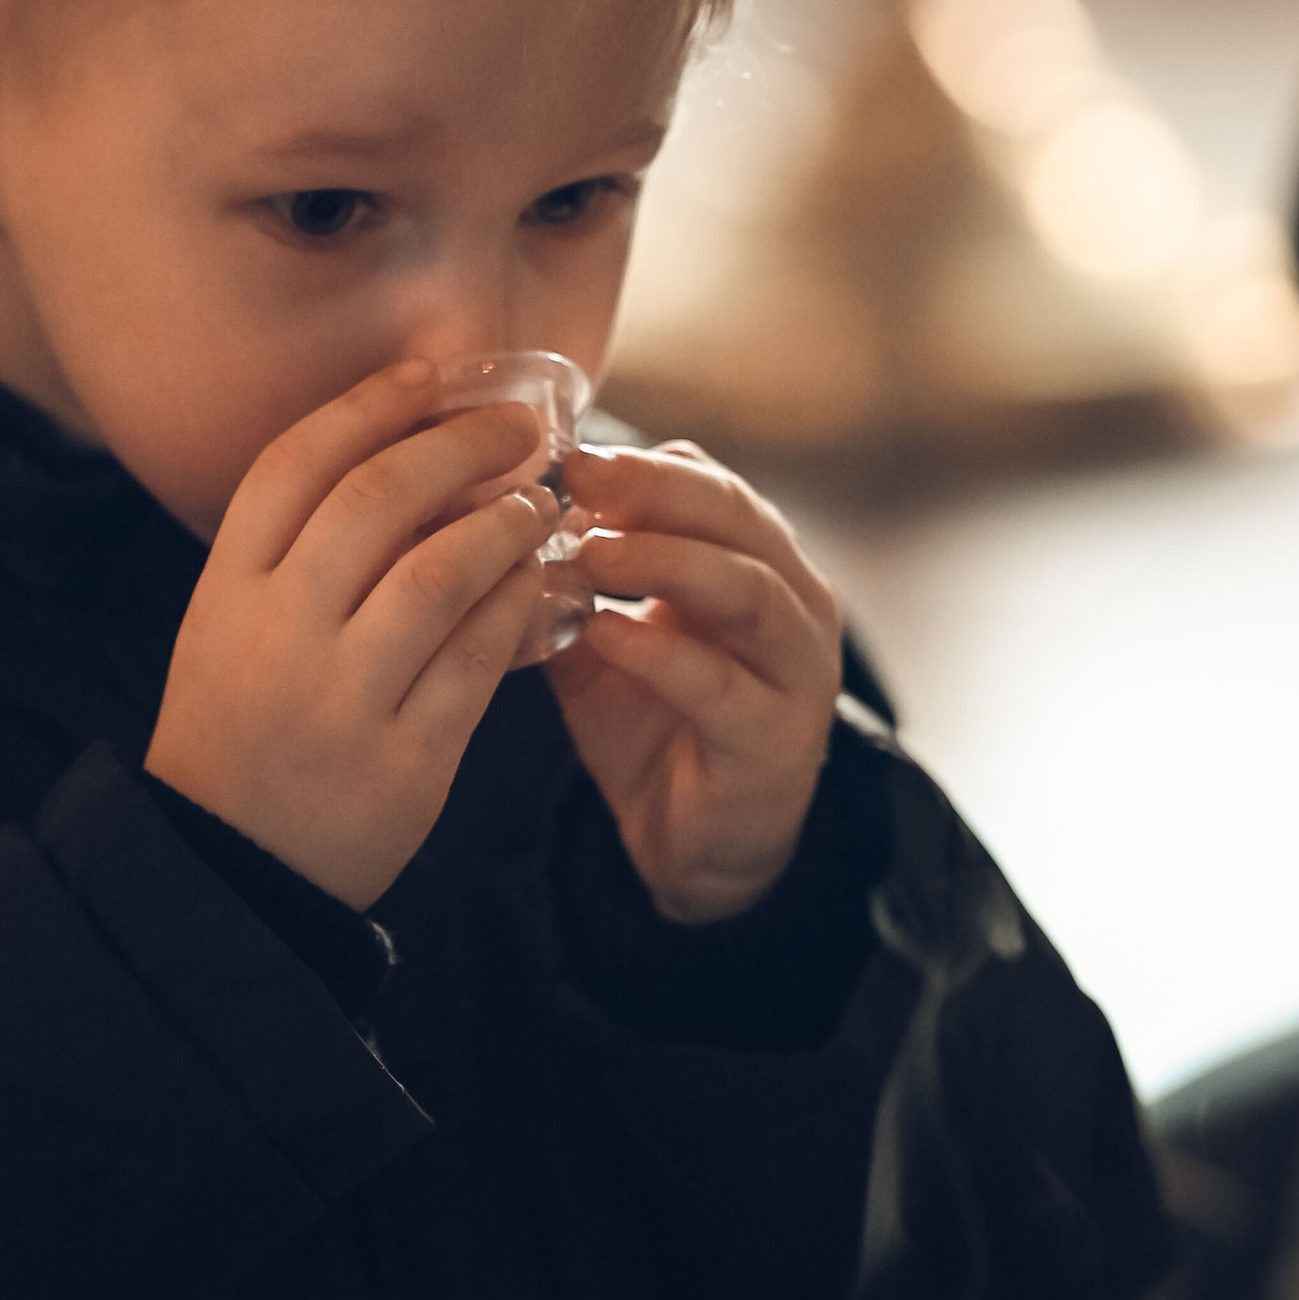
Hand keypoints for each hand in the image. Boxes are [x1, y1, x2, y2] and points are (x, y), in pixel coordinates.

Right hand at [145, 363, 558, 907]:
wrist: (232, 866)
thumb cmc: (243, 722)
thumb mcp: (232, 624)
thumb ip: (297, 547)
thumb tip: (409, 447)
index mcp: (227, 593)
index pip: (293, 465)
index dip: (367, 406)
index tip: (428, 375)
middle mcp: (278, 637)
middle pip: (373, 502)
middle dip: (457, 446)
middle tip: (517, 427)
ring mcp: (340, 701)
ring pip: (438, 574)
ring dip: (502, 522)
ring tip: (538, 502)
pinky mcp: (404, 760)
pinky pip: (478, 660)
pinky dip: (516, 605)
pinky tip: (537, 577)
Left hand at [547, 442, 843, 923]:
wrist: (695, 846)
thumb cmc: (653, 727)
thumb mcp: (601, 642)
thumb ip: (569, 586)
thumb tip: (501, 522)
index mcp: (754, 563)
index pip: (709, 483)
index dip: (638, 462)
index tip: (560, 453)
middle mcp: (792, 603)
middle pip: (737, 516)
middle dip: (653, 489)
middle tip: (576, 477)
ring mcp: (797, 671)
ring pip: (748, 588)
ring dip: (665, 558)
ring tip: (589, 550)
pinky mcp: (776, 740)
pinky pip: (722, 685)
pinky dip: (662, 652)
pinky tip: (606, 634)